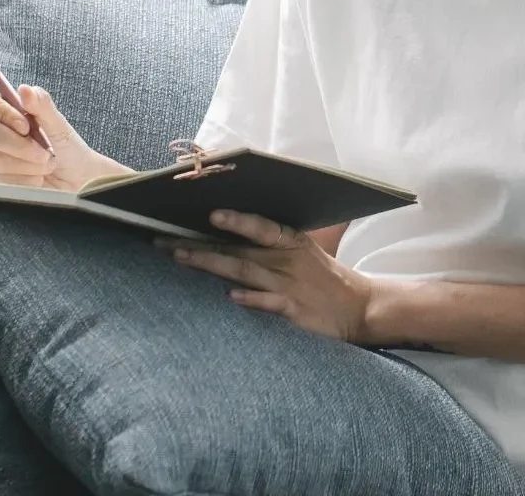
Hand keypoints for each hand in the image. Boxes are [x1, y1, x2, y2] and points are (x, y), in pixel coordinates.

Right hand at [0, 85, 130, 189]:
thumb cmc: (68, 150)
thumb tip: (25, 90)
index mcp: (3, 111)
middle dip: (19, 145)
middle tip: (44, 153)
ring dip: (27, 165)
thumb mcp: (60, 126)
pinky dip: (25, 181)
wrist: (77, 181)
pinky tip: (37, 179)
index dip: (0, 111)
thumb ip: (42, 106)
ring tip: (46, 165)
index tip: (25, 125)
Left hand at [156, 210, 372, 342]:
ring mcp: (290, 286)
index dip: (237, 220)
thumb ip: (268, 243)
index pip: (261, 226)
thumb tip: (225, 232)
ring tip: (182, 257)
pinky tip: (230, 297)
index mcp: (290, 241)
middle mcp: (287, 260)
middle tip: (165, 240)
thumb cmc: (322, 277)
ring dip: (212, 265)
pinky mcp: (295, 311)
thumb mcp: (301, 251)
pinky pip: (269, 304)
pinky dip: (250, 299)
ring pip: (245, 272)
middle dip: (199, 244)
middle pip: (238, 249)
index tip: (211, 214)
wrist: (359, 307)